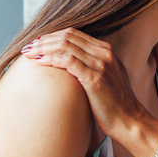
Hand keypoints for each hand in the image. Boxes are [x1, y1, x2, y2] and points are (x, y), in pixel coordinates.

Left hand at [21, 29, 152, 139]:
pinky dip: (51, 58)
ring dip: (43, 47)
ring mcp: (101, 64)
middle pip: (68, 36)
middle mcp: (104, 53)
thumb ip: (91, 67)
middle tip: (27, 47)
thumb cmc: (114, 106)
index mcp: (106, 51)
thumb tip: (68, 65)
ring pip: (65, 45)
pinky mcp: (95, 78)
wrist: (129, 122)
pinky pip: (68, 61)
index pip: (74, 34)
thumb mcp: (105, 79)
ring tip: (28, 53)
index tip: (37, 43)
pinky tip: (39, 62)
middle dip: (44, 40)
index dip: (52, 36)